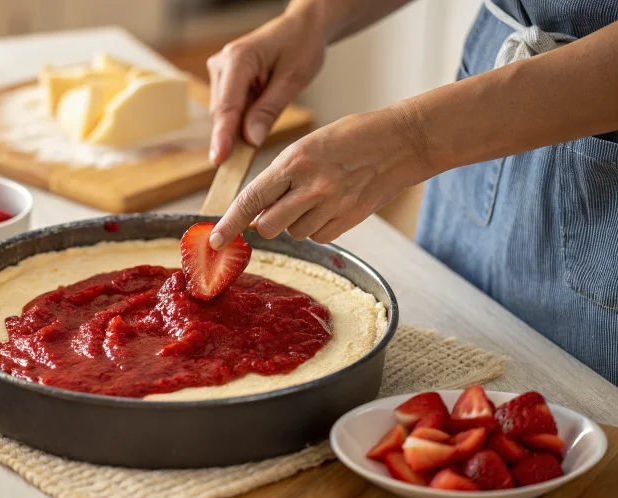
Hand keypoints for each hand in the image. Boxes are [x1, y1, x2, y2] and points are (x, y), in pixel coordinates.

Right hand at [207, 9, 325, 163]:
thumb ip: (269, 110)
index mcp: (239, 59)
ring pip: (224, 112)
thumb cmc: (301, 46)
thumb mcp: (293, 79)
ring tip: (270, 108)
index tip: (219, 159)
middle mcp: (222, 63)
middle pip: (222, 112)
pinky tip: (260, 108)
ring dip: (241, 124)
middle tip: (252, 155)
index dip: (223, 136)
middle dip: (234, 134)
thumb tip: (250, 140)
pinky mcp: (223, 78)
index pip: (227, 107)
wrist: (301, 27)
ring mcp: (219, 70)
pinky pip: (229, 106)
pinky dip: (242, 116)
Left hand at [208, 105, 432, 248]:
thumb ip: (282, 175)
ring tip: (316, 197)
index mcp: (294, 161)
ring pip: (293, 234)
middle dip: (265, 223)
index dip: (229, 223)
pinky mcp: (350, 219)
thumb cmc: (353, 137)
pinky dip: (318, 228)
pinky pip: (319, 237)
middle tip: (280, 208)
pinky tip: (332, 206)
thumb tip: (257, 209)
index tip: (215, 241)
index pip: (251, 199)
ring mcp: (332, 204)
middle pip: (268, 226)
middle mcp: (311, 186)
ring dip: (295, 223)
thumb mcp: (309, 145)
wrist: (402, 141)